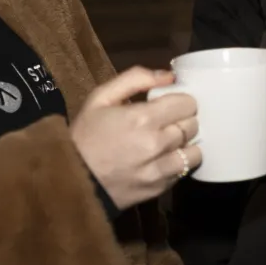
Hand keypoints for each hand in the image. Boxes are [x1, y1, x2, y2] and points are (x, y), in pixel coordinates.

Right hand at [69, 67, 199, 209]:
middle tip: (167, 122)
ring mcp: (160, 169)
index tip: (169, 104)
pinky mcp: (160, 188)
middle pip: (193, 126)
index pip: (188, 104)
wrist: (71, 181)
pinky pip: (184, 171)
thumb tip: (170, 76)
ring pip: (194, 151)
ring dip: (184, 144)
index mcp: (144, 118)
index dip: (180, 101)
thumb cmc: (85, 135)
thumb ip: (135, 79)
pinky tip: (162, 159)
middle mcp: (157, 144)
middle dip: (183, 120)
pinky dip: (178, 163)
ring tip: (168, 142)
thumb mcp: (100, 98)